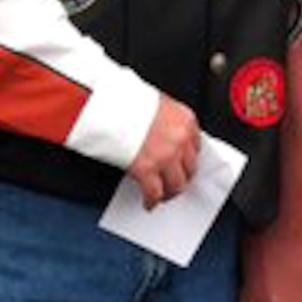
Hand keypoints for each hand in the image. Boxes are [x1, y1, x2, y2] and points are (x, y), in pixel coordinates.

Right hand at [128, 94, 200, 208]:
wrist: (105, 101)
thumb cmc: (123, 98)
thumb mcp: (154, 103)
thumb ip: (163, 121)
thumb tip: (160, 137)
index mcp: (184, 119)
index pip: (195, 147)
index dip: (186, 159)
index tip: (181, 165)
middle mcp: (180, 138)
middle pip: (189, 168)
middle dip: (180, 177)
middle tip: (172, 182)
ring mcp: (165, 155)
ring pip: (177, 185)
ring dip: (169, 192)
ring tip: (161, 195)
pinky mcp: (146, 168)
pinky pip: (154, 193)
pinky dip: (151, 201)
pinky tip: (148, 203)